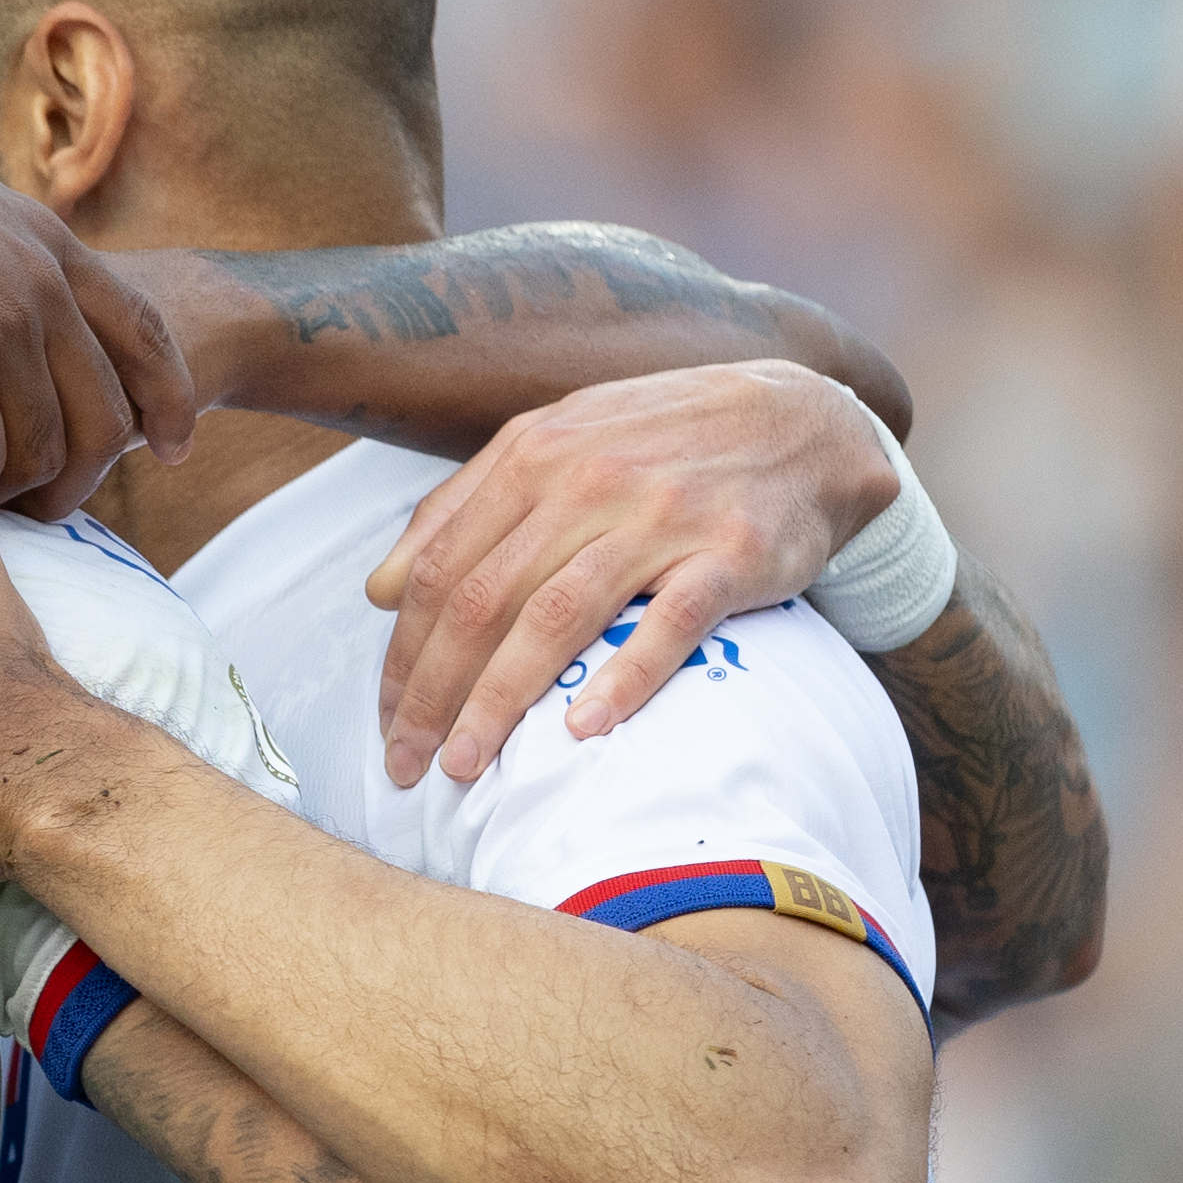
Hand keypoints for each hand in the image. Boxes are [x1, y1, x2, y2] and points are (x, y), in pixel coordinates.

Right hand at [0, 83, 194, 518]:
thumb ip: (2, 251)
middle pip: (104, 414)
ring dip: (10, 488)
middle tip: (53, 510)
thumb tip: (17, 287)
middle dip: (85, 477)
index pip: (145, 333)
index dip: (170, 399)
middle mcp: (40, 284)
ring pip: (38, 448)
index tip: (176, 448)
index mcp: (51, 243)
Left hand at [365, 362, 898, 788]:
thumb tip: (378, 588)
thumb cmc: (665, 441)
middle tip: (409, 762)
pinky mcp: (732, 554)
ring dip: (500, 700)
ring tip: (465, 764)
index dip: (404, 652)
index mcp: (535, 454)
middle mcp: (589, 479)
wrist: (804, 418)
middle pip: (484, 600)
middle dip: (433, 692)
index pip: (442, 568)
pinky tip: (581, 731)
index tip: (388, 718)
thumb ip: (464, 508)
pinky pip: (669, 624)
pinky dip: (622, 679)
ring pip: (557, 616)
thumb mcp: (557, 443)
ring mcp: (662, 516)